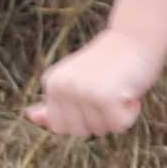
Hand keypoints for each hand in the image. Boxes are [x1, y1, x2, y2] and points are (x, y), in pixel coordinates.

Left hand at [27, 27, 166, 140]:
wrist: (137, 36)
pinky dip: (130, 114)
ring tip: (119, 87)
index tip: (94, 92)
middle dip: (99, 119)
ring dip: (116, 115)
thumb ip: (55, 103)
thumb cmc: (110, 61)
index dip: (82, 118)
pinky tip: (129, 91)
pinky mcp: (104, 95)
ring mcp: (81, 90)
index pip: (60, 127)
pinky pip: (119, 126)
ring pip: (100, 130)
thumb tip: (29, 116)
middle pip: (79, 131)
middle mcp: (62, 86)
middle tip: (109, 90)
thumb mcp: (78, 82)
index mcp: (52, 82)